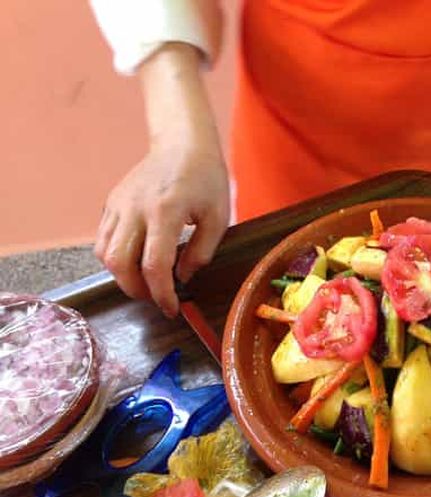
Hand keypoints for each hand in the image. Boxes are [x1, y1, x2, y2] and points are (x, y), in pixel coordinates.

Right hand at [94, 143, 228, 316]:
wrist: (183, 144)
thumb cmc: (206, 180)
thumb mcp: (217, 218)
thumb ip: (200, 253)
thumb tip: (182, 279)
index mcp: (165, 212)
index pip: (154, 265)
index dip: (161, 294)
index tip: (172, 308)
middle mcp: (134, 208)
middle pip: (119, 263)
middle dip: (136, 290)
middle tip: (157, 298)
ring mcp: (118, 205)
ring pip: (104, 253)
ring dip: (122, 276)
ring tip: (147, 283)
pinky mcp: (111, 203)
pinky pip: (103, 240)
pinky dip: (115, 258)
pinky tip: (137, 262)